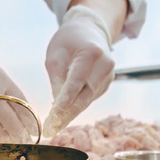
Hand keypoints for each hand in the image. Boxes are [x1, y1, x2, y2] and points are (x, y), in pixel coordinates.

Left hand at [43, 5, 113, 136]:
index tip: (52, 119)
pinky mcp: (107, 84)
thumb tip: (57, 106)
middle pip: (83, 97)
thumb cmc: (68, 40)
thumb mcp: (55, 55)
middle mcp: (105, 66)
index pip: (75, 83)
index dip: (64, 103)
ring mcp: (109, 76)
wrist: (89, 29)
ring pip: (86, 101)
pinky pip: (89, 98)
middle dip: (66, 115)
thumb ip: (56, 78)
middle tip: (50, 130)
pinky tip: (63, 113)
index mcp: (91, 54)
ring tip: (52, 125)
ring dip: (70, 113)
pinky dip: (76, 105)